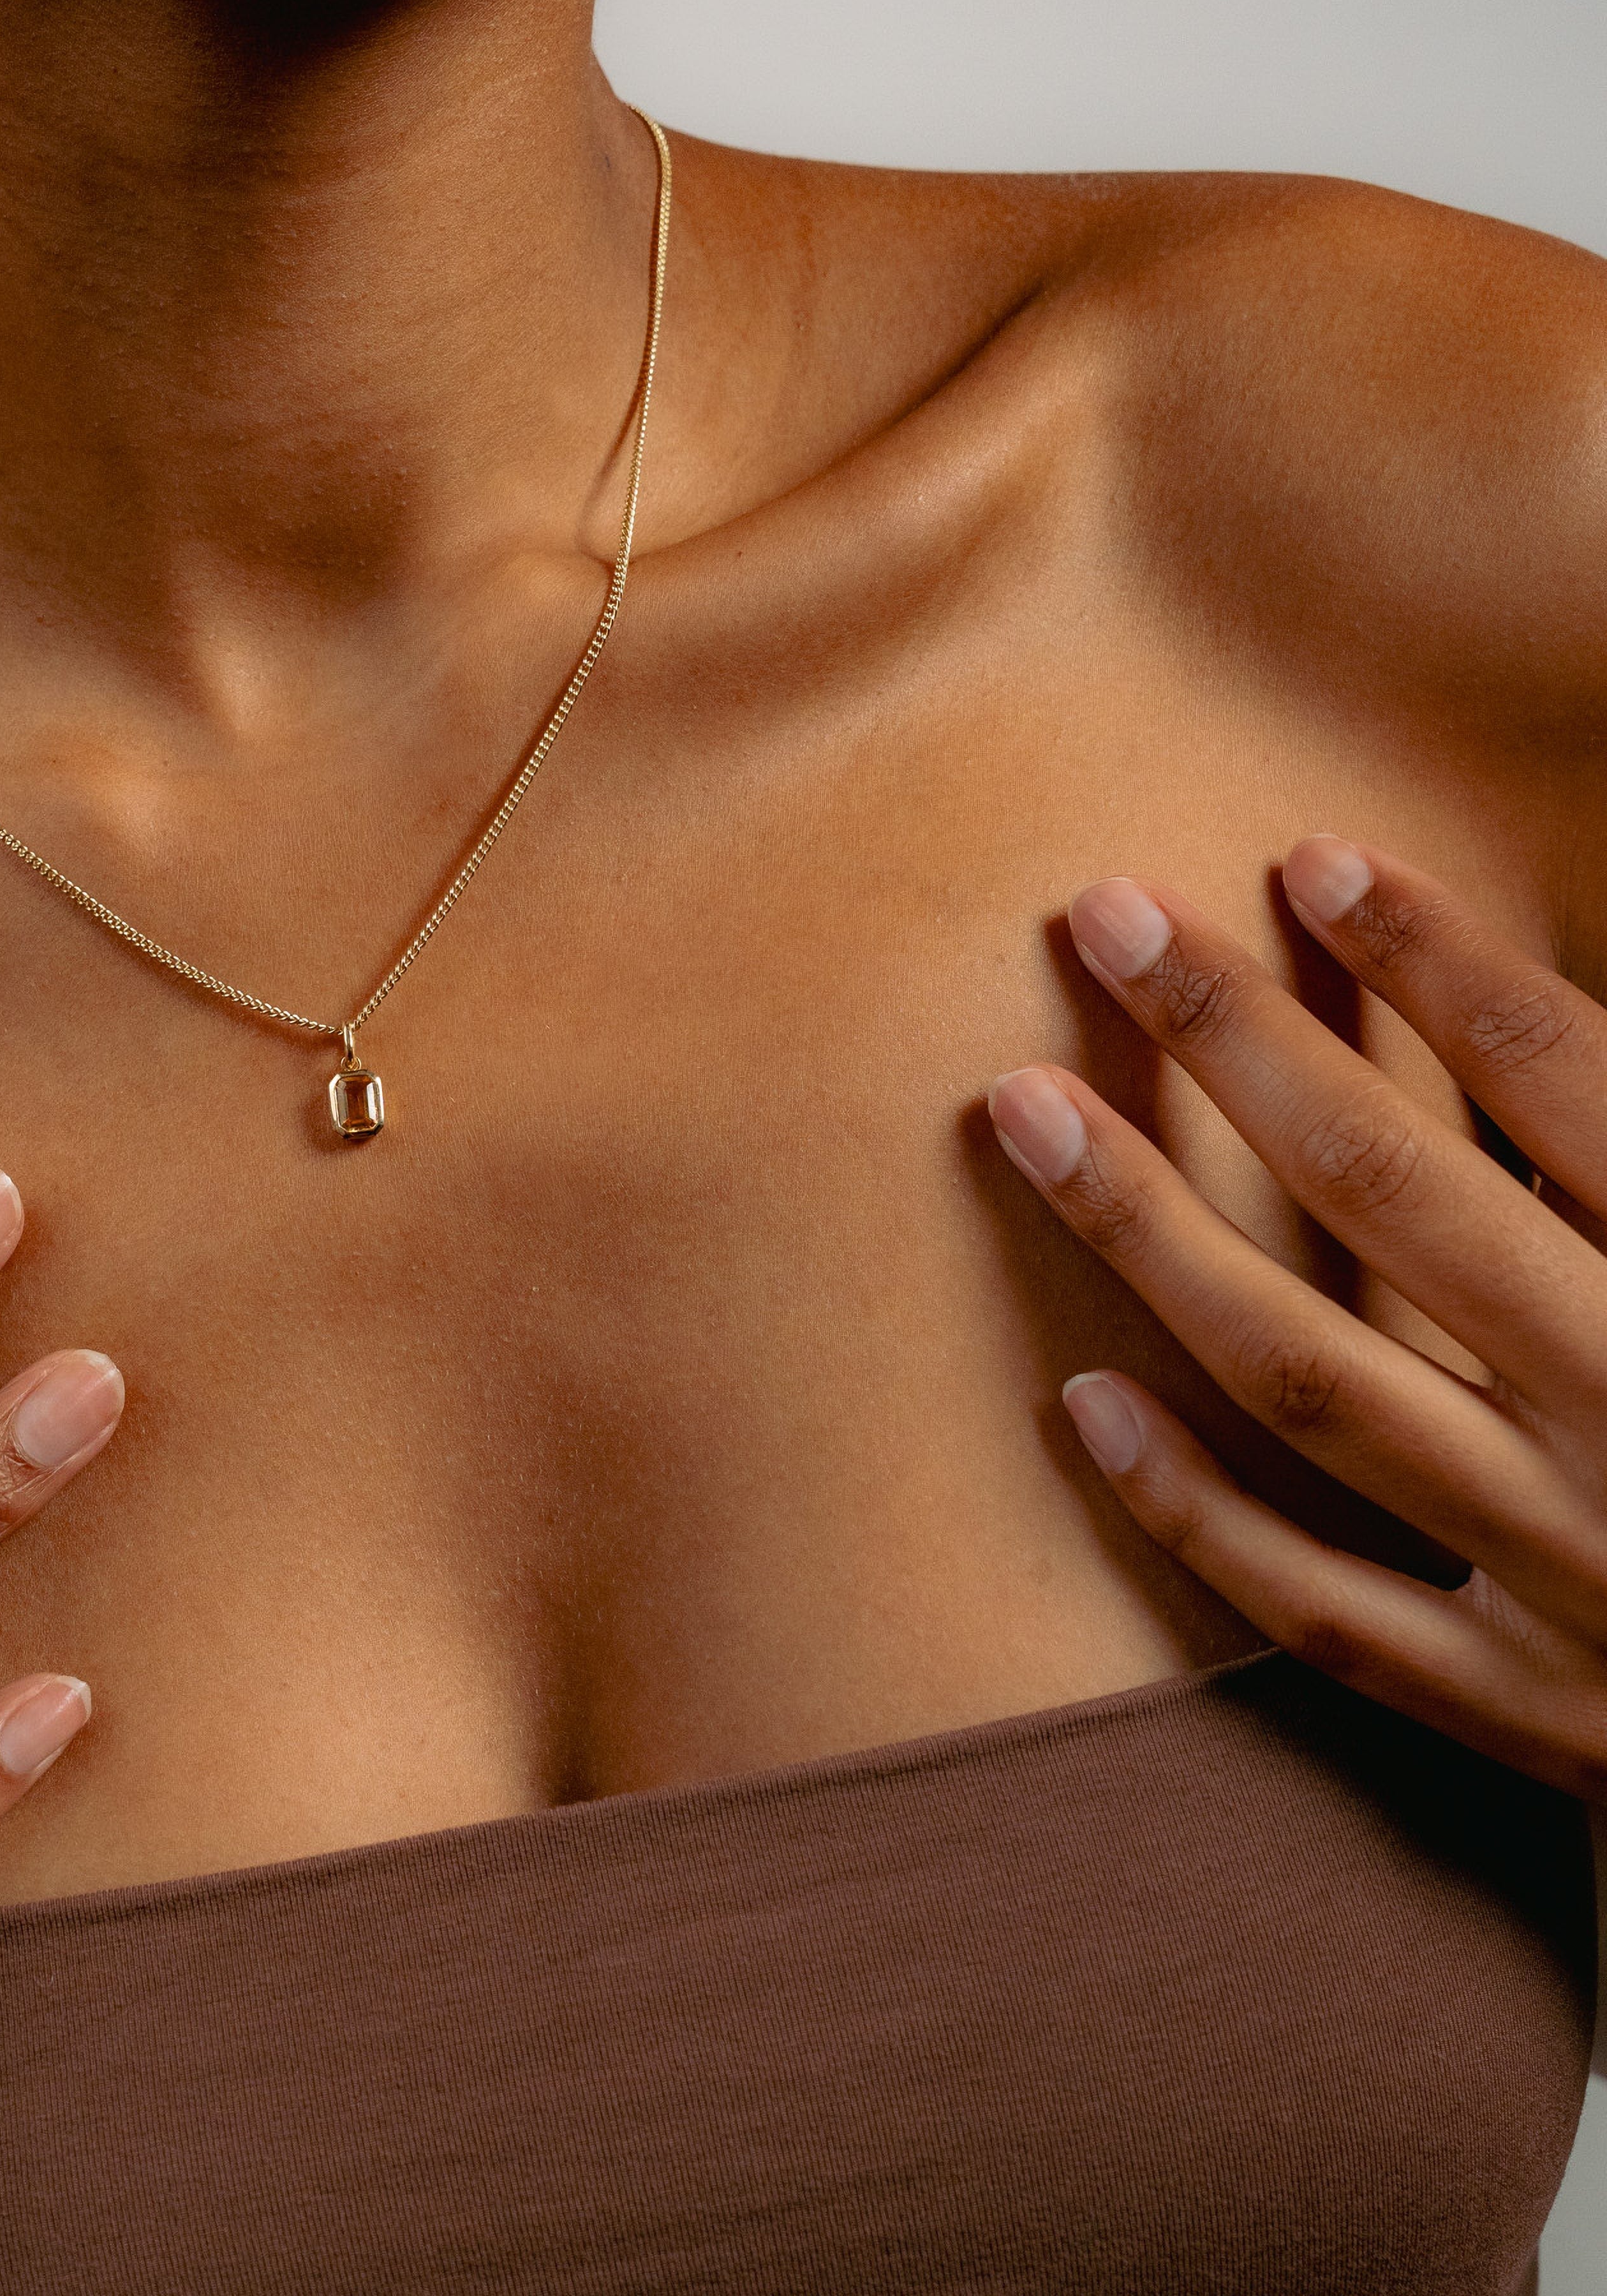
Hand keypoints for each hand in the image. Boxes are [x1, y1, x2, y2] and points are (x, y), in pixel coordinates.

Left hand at [987, 837, 1606, 1799]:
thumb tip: (1520, 1023)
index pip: (1568, 1083)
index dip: (1437, 958)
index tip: (1309, 858)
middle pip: (1396, 1195)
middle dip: (1240, 1041)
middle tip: (1103, 912)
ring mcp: (1582, 1576)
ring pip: (1314, 1380)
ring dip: (1148, 1232)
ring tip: (1020, 1106)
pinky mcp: (1533, 1714)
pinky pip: (1326, 1610)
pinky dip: (1194, 1508)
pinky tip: (1079, 1396)